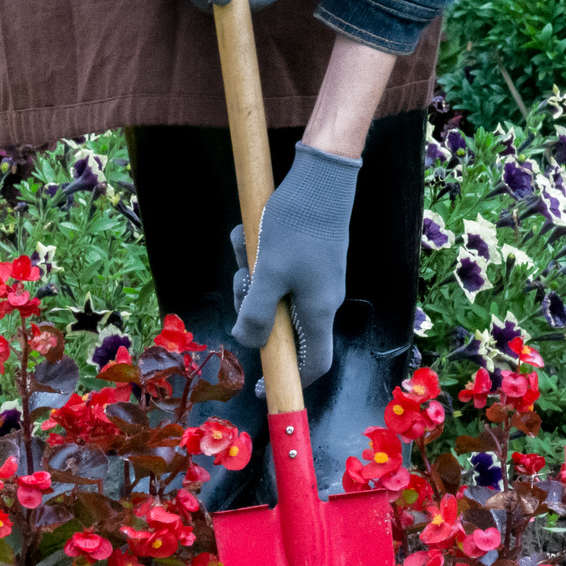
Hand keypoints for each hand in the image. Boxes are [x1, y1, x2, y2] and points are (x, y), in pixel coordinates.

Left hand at [230, 144, 363, 385]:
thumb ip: (255, 314)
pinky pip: (272, 267)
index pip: (312, 363)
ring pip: (271, 292)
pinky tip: (248, 235)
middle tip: (242, 283)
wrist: (322, 177)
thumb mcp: (267, 274)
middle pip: (280, 325)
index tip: (260, 388)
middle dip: (252, 307)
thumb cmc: (296, 226)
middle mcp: (320, 299)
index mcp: (317, 311)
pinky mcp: (305, 258)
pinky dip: (255, 255)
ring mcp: (314, 277)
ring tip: (245, 246)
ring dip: (250, 274)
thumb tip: (247, 342)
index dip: (288, 380)